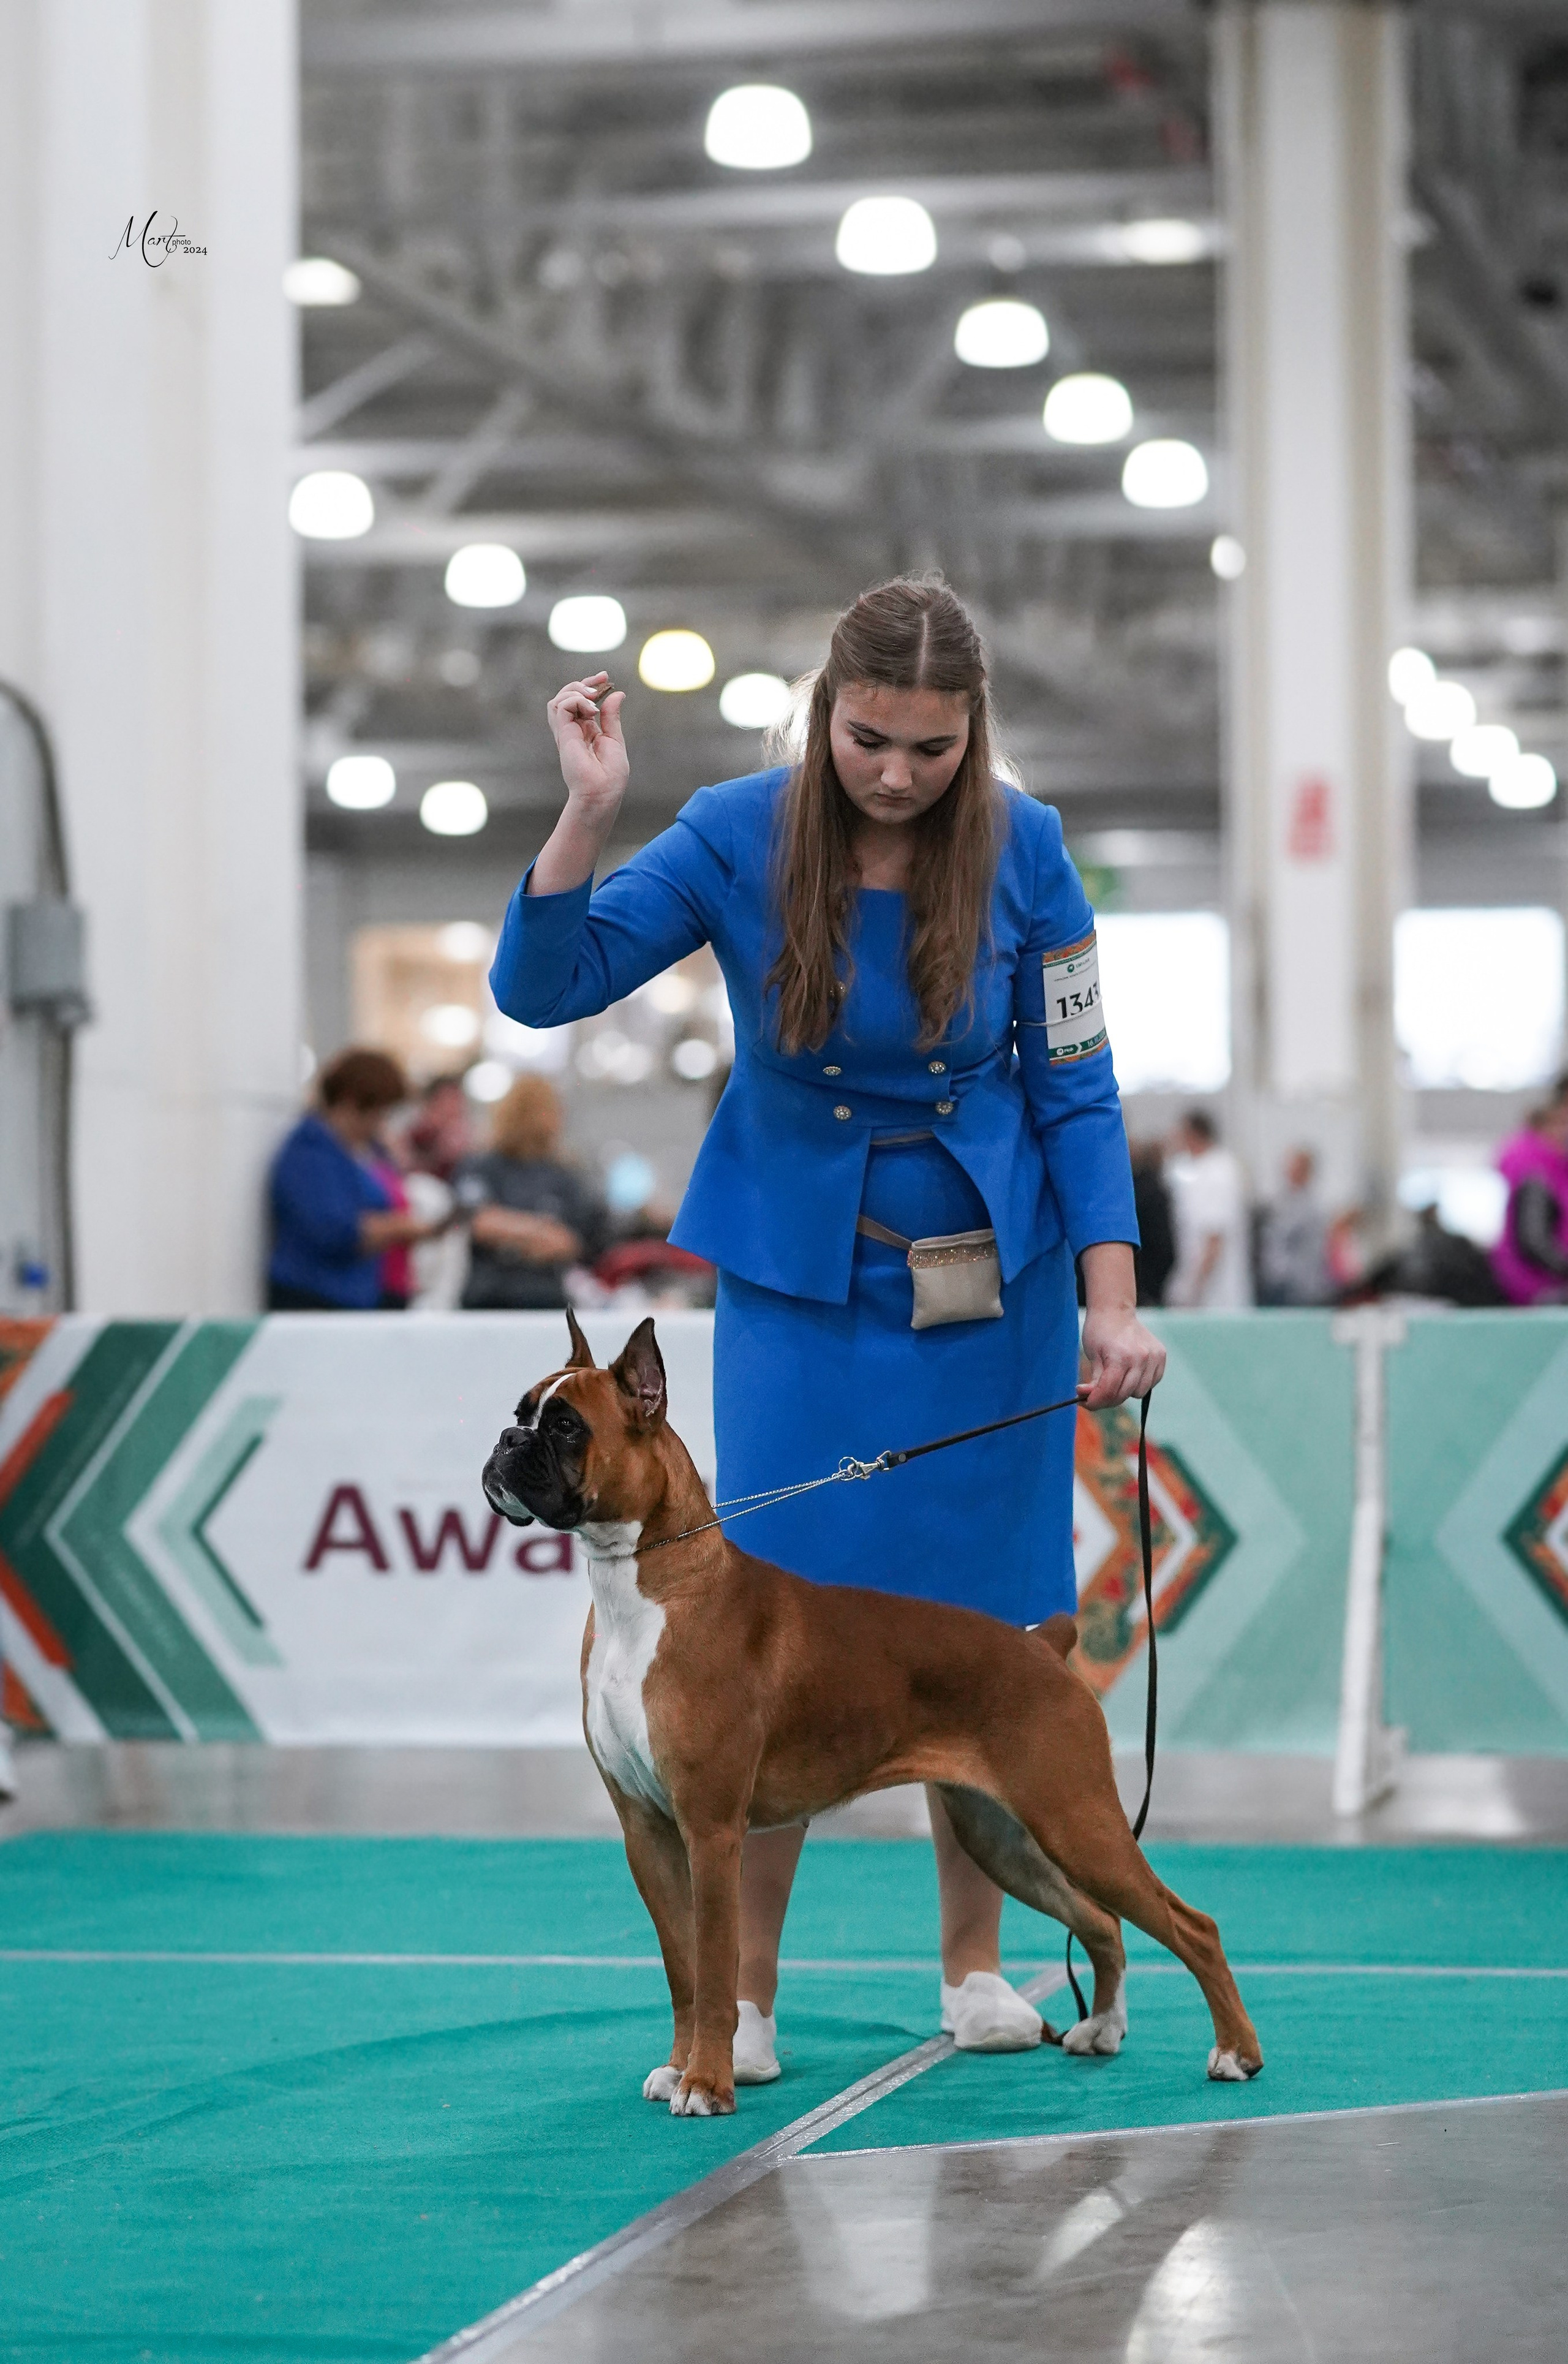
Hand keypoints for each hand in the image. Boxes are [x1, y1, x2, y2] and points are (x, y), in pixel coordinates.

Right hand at [547, 674, 628, 817]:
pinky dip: (575, 700)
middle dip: (582, 682)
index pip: (580, 701)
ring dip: (576, 690)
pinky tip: (591, 709)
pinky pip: (561, 707)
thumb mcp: (615, 738)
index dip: (590, 685)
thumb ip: (611, 716)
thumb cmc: (610, 775)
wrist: (602, 793)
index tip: (605, 677)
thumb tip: (617, 694)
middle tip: (601, 681)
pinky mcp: (563, 735)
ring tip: (593, 696)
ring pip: (558, 700)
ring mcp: (566, 733)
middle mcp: (573, 730)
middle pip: (566, 696)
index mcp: (585, 731)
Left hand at [1080, 1304, 1165, 1408]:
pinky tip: (1129, 1373)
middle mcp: (1141, 1357)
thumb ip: (1094, 1380)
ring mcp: (1154, 1357)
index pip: (1109, 1391)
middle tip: (1096, 1394)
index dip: (1094, 1401)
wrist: (1115, 1311)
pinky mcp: (1161, 1356)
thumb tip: (1087, 1398)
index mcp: (1121, 1356)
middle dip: (1107, 1399)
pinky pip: (1152, 1383)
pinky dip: (1139, 1383)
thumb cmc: (1099, 1331)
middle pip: (1124, 1394)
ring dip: (1125, 1391)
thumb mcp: (1092, 1355)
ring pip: (1139, 1392)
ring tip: (1115, 1379)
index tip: (1084, 1402)